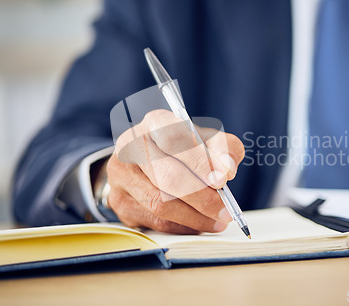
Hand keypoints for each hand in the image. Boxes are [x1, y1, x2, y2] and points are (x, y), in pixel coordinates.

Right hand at [104, 109, 244, 233]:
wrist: (144, 160)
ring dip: (195, 217)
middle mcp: (132, 145)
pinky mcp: (120, 201)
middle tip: (225, 209)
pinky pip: (156, 221)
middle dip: (202, 197)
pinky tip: (200, 224)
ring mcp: (122, 174)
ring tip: (218, 221)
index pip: (175, 139)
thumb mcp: (206, 139)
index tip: (222, 179)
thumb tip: (228, 169)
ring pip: (161, 203)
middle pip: (168, 176)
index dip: (200, 161)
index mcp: (155, 122)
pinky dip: (183, 226)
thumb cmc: (181, 149)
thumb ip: (224, 147)